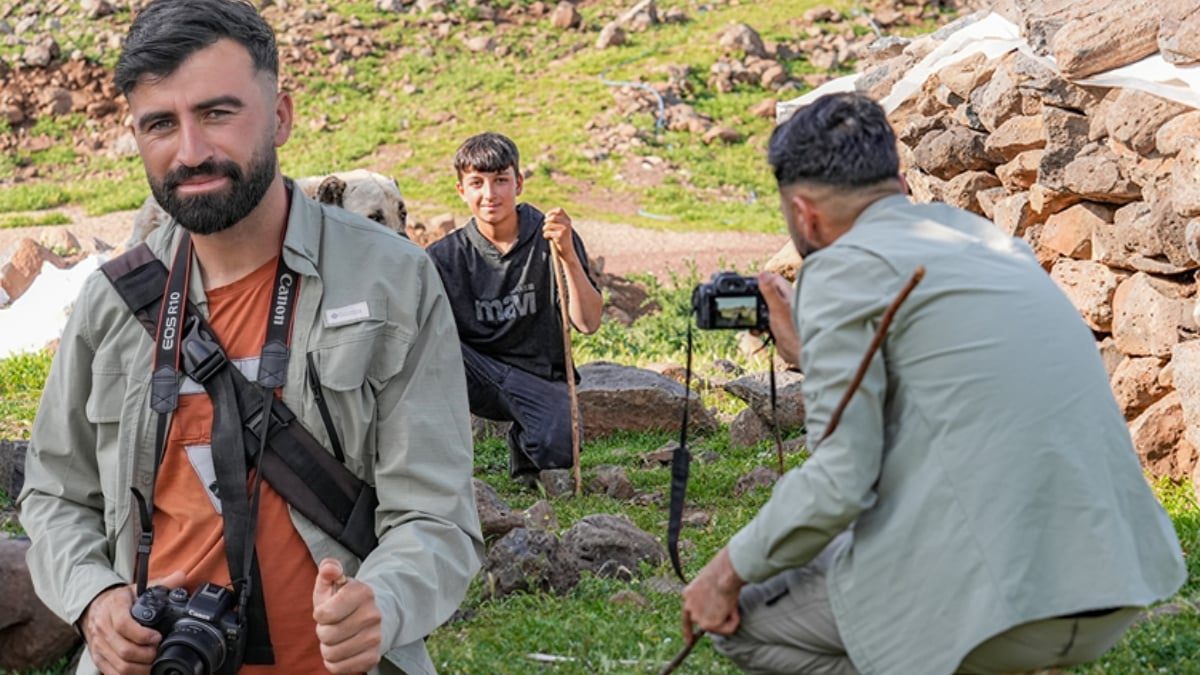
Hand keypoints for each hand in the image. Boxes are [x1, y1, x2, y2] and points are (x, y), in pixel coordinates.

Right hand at [81, 570, 184, 674]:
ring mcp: (98, 644)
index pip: (124, 625)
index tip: (157, 637)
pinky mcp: (97, 657)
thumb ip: (161, 584)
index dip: (142, 635)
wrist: (95, 607)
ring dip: (139, 668)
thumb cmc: (120, 600)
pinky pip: (112, 672)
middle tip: (159, 653)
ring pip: (118, 664)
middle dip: (146, 655)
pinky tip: (143, 670)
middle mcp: (102, 627)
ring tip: (154, 663)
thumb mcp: (139, 588)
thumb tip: (181, 576)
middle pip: (123, 649)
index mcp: (113, 607)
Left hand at [312, 558, 381, 674]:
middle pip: (327, 635)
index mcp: (363, 593)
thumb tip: (330, 568)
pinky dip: (335, 662)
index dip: (320, 614)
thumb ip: (328, 569)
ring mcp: (375, 638)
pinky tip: (342, 649)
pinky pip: (339, 668)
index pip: (325, 614)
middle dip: (323, 631)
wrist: (376, 617)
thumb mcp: (335, 582)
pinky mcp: (373, 658)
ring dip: (328, 647)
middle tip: (332, 625)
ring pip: (331, 653)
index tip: (327, 610)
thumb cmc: (346, 600)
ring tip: (337, 637)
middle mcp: (373, 615)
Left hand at [542, 208, 577, 263]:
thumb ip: (556, 221)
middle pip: (552, 217)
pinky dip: (546, 236)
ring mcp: (565, 229)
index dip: (551, 212)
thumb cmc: (561, 239)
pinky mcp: (560, 236)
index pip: (560, 210)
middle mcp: (567, 223)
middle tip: (545, 227)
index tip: (547, 217)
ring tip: (547, 234)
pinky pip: (547, 233)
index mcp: (568, 220)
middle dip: (546, 222)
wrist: (567, 251)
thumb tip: (546, 215)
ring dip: (545, 229)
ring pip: (548, 225)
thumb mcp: (560, 228)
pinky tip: (549, 239)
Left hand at [681, 548, 744, 641]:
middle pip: (705, 622)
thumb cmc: (722, 570)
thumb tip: (719, 605)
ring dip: (729, 616)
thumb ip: (709, 596)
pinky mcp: (709, 624)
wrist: (724, 574)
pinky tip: (733, 607)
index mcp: (687, 594)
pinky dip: (735, 620)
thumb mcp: (711, 582)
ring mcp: (697, 617)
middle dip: (719, 619)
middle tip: (729, 603)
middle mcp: (688, 607)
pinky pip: (729, 629)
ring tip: (730, 600)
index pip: (686, 616)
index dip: (688, 631)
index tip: (689, 642)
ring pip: (719, 626)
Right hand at [757, 271, 799, 367]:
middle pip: (767, 292)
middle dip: (755, 296)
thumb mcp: (777, 308)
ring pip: (764, 307)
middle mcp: (785, 302)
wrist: (797, 352)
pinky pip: (764, 321)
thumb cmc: (792, 330)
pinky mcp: (778, 326)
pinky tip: (757, 331)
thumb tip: (762, 274)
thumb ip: (770, 291)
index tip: (749, 281)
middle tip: (746, 300)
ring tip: (751, 318)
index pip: (773, 279)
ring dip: (756, 312)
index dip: (761, 278)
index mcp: (787, 294)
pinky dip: (758, 325)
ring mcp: (781, 314)